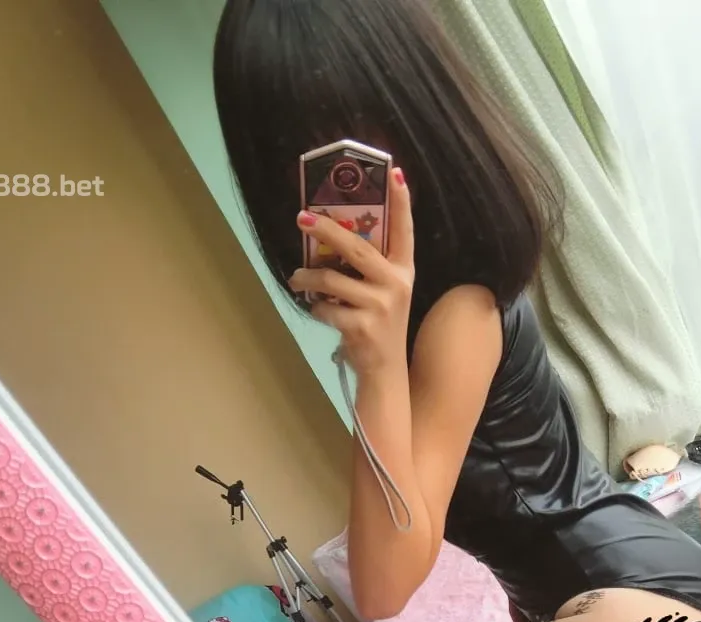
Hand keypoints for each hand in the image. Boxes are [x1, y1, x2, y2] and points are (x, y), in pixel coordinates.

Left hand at [288, 168, 413, 378]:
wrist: (385, 370)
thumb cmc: (378, 324)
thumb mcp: (383, 292)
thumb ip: (367, 267)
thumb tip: (328, 234)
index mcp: (403, 270)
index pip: (405, 231)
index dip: (401, 201)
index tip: (395, 172)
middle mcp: (396, 284)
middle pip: (356, 248)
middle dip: (325, 229)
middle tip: (301, 217)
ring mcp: (380, 306)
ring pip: (330, 280)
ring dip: (305, 278)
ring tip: (296, 278)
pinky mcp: (362, 326)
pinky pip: (325, 308)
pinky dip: (316, 309)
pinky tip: (319, 311)